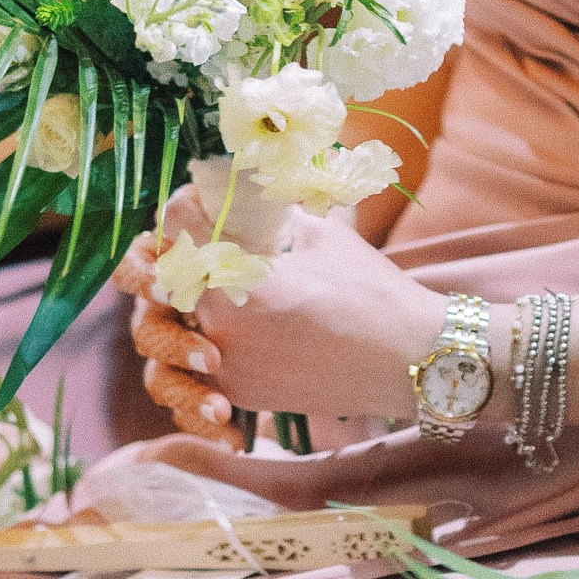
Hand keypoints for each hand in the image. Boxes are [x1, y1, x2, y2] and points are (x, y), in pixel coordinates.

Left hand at [119, 185, 444, 442]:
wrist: (408, 360)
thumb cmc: (370, 292)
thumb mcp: (319, 234)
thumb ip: (271, 212)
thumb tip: (248, 186)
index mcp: (234, 280)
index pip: (181, 228)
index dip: (185, 205)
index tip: (196, 196)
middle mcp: (218, 327)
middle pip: (170, 277)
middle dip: (184, 251)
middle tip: (204, 234)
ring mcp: (226, 367)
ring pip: (179, 322)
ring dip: (190, 297)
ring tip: (216, 279)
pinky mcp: (240, 392)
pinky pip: (200, 361)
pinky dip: (210, 336)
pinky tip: (234, 317)